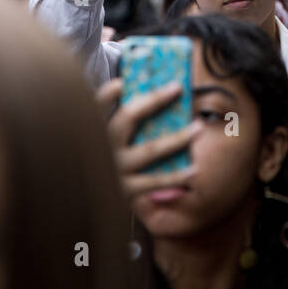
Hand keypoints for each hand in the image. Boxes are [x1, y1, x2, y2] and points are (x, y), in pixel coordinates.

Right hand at [95, 79, 198, 199]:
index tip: (123, 83)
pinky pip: (153, 181)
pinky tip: (193, 171)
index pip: (96, 105)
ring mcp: (114, 168)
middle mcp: (102, 147)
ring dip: (176, 138)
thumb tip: (139, 93)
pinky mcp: (124, 191)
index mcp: (93, 131)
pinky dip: (174, 177)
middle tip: (178, 87)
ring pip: (149, 150)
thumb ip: (115, 121)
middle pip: (128, 118)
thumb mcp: (100, 141)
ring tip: (199, 127)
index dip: (108, 93)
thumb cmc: (103, 166)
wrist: (88, 205)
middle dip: (154, 100)